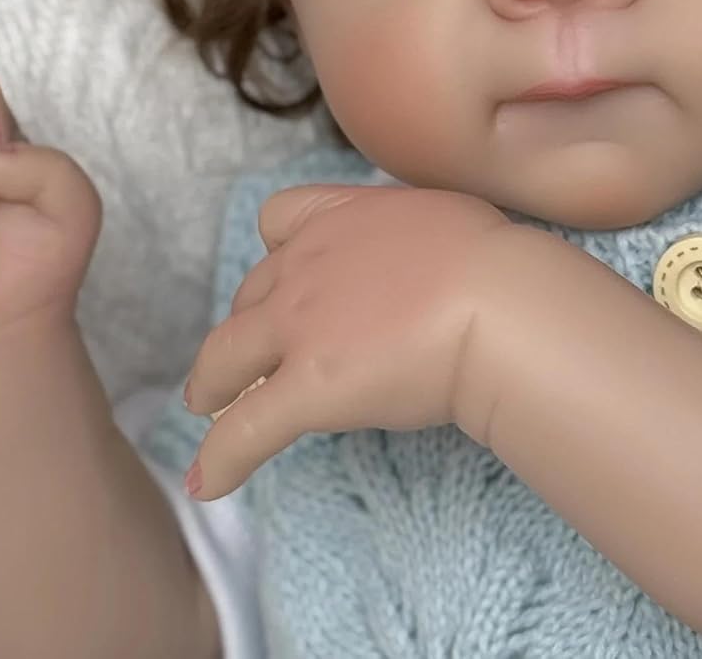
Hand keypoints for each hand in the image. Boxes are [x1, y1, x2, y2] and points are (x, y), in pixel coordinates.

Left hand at [183, 182, 514, 498]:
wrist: (494, 301)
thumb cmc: (487, 258)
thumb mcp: (435, 217)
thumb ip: (403, 237)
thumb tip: (416, 262)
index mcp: (339, 218)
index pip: (278, 218)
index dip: (276, 251)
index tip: (286, 278)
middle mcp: (304, 267)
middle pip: (248, 294)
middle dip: (246, 323)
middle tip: (251, 354)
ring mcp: (297, 329)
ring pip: (224, 357)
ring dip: (211, 383)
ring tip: (207, 406)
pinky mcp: (305, 390)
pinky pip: (243, 431)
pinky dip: (219, 459)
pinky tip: (207, 483)